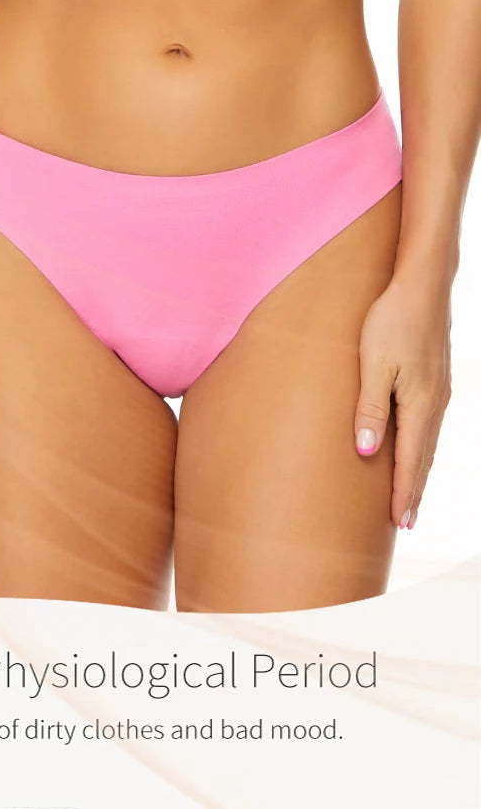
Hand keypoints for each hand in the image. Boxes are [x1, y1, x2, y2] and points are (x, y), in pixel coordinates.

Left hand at [354, 268, 451, 529]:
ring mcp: (440, 391)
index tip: (398, 523)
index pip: (412, 462)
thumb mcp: (373, 364)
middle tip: (404, 522)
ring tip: (408, 493)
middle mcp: (435, 404)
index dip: (404, 493)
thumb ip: (370, 408)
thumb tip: (367, 453)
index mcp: (420, 405)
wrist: (423, 285)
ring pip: (429, 442)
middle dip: (413, 490)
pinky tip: (415, 447)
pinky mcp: (437, 379)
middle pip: (425, 458)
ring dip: (419, 470)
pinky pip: (430, 424)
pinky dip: (422, 447)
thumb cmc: (392, 320)